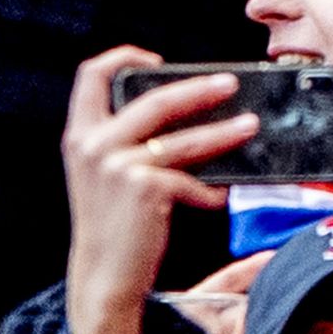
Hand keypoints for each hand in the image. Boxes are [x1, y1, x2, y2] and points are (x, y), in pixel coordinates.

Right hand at [59, 46, 253, 333]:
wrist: (103, 277)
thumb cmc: (115, 225)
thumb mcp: (106, 175)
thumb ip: (127, 141)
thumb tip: (188, 112)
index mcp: (80, 135)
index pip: (90, 75)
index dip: (123, 57)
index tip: (156, 59)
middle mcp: (93, 145)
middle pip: (155, 99)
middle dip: (198, 89)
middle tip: (231, 84)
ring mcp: (118, 165)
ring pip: (185, 138)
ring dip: (224, 132)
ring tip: (251, 127)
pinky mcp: (145, 188)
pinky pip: (191, 181)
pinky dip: (209, 190)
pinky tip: (220, 197)